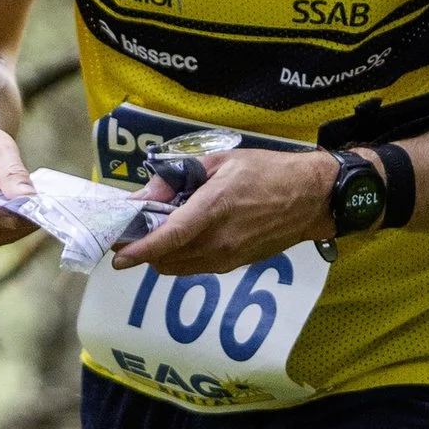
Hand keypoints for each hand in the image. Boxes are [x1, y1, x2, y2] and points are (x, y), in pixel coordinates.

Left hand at [110, 148, 334, 274]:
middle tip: (136, 230)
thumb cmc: (267, 172)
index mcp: (213, 209)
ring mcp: (228, 257)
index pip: (168, 238)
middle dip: (145, 250)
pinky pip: (196, 267)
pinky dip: (181, 257)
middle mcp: (219, 241)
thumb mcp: (220, 161)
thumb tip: (145, 194)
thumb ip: (178, 177)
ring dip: (162, 255)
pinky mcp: (235, 265)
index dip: (139, 250)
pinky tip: (185, 236)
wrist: (311, 198)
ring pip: (178, 267)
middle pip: (166, 259)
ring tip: (161, 231)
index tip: (117, 255)